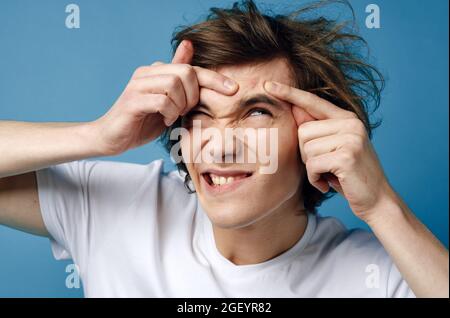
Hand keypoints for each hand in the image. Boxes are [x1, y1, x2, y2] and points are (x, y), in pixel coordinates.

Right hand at [92, 40, 238, 155]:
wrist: (112, 138)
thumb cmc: (142, 120)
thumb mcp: (168, 102)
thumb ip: (179, 82)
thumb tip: (189, 48)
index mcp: (157, 71)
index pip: (192, 68)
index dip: (215, 78)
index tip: (234, 89)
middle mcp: (146, 72)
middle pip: (185, 73)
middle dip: (193, 95)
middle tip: (185, 110)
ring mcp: (138, 85)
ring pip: (174, 84)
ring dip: (180, 104)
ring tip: (172, 115)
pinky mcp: (133, 101)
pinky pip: (162, 100)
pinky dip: (169, 112)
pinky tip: (164, 120)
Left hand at [264, 80, 394, 221]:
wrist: (377, 200)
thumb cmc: (348, 176)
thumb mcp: (331, 149)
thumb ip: (316, 130)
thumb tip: (294, 108)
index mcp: (346, 118)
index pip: (312, 101)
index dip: (289, 93)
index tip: (267, 84)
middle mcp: (351, 123)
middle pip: (303, 131)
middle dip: (305, 154)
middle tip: (323, 167)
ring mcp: (351, 138)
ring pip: (306, 149)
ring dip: (311, 169)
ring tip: (328, 175)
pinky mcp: (347, 155)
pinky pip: (312, 165)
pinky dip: (315, 179)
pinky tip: (328, 184)